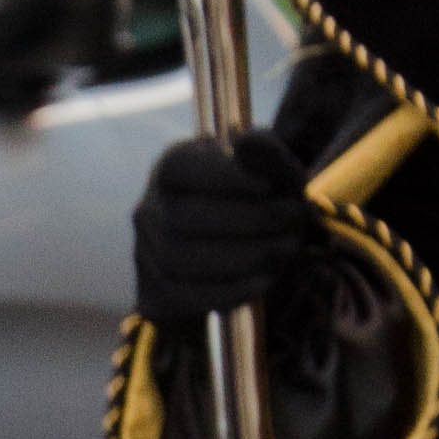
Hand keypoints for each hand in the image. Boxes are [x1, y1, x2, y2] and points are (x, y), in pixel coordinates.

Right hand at [131, 124, 318, 328]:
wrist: (235, 253)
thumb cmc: (254, 201)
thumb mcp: (267, 169)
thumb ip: (266, 153)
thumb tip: (246, 142)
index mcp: (171, 167)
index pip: (180, 169)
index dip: (223, 177)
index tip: (268, 186)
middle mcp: (149, 209)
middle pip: (183, 217)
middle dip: (246, 220)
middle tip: (293, 220)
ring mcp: (145, 254)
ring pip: (180, 259)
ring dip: (241, 256)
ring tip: (285, 249)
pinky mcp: (153, 294)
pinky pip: (183, 296)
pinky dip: (228, 290)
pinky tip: (264, 280)